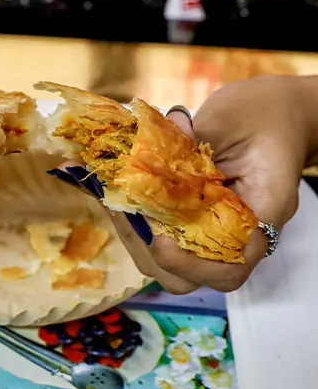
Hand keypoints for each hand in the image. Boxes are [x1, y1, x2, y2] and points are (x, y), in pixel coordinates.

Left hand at [55, 76, 314, 292]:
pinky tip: (116, 197)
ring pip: (169, 265)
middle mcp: (238, 235)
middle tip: (127, 213)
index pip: (228, 267)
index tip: (159, 236)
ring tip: (117, 203)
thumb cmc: (260, 115)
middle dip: (150, 252)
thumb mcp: (231, 121)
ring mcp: (212, 233)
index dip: (189, 262)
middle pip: (192, 276)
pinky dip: (134, 225)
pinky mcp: (191, 224)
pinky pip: (160, 241)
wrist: (272, 112)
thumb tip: (149, 148)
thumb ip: (193, 141)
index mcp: (261, 214)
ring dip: (136, 239)